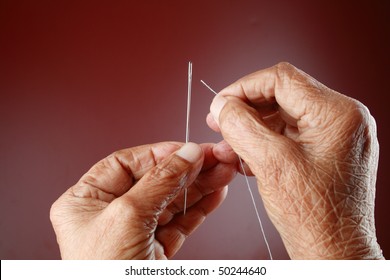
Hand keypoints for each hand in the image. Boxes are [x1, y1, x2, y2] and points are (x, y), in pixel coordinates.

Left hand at [50, 142, 235, 258]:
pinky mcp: (154, 250)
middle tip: (215, 157)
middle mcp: (108, 214)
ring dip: (200, 186)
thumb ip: (160, 181)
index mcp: (85, 201)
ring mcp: (133, 232)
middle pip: (154, 180)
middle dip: (187, 169)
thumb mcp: (127, 217)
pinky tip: (216, 193)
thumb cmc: (104, 275)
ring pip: (171, 201)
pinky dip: (199, 208)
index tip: (187, 149)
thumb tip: (187, 154)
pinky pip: (180, 222)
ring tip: (224, 171)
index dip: (158, 154)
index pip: (125, 164)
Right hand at [208, 62, 383, 258]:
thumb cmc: (316, 218)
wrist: (335, 254)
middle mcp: (342, 120)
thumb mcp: (271, 165)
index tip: (220, 103)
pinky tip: (245, 157)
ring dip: (252, 129)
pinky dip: (264, 142)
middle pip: (282, 96)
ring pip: (283, 117)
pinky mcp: (327, 152)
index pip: (282, 79)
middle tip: (219, 121)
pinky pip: (289, 136)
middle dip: (246, 109)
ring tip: (228, 145)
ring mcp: (336, 137)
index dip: (244, 87)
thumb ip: (242, 126)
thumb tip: (222, 105)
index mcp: (337, 115)